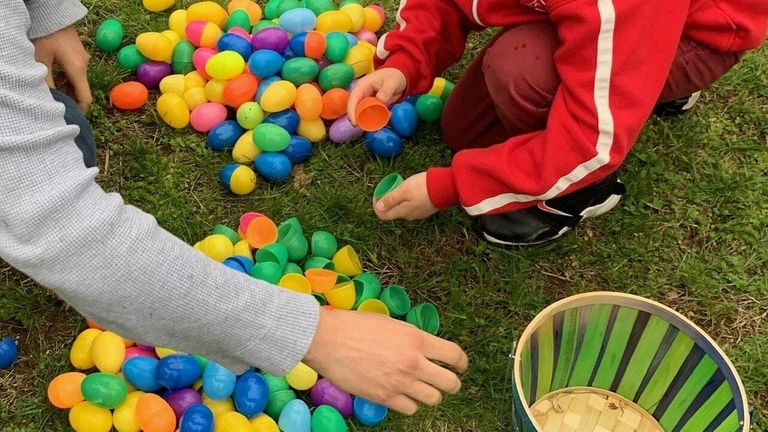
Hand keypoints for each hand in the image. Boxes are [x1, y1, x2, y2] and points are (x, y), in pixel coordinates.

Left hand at [32, 26, 91, 110]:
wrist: (53, 15)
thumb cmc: (46, 37)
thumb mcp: (41, 61)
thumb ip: (46, 82)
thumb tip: (49, 100)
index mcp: (77, 70)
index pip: (85, 98)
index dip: (80, 110)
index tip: (73, 118)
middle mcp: (84, 66)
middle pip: (81, 89)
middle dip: (71, 99)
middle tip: (58, 104)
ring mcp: (83, 59)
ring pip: (78, 80)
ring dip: (67, 87)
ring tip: (52, 90)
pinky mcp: (79, 53)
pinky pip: (76, 71)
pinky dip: (68, 78)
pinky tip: (55, 76)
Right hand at [304, 308, 467, 414]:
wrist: (327, 339)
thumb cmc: (355, 326)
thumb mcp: (391, 323)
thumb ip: (412, 337)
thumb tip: (424, 348)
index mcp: (417, 339)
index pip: (454, 355)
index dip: (462, 362)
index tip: (460, 366)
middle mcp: (413, 362)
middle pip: (450, 383)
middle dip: (452, 383)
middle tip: (446, 381)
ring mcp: (400, 382)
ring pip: (433, 399)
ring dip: (430, 394)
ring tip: (422, 389)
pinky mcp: (384, 397)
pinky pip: (411, 409)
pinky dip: (410, 404)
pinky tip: (403, 395)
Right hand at [347, 68, 406, 124]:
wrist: (399, 77)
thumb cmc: (394, 76)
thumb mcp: (392, 82)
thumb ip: (386, 90)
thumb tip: (380, 100)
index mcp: (363, 86)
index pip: (353, 99)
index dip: (351, 111)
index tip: (354, 123)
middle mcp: (362, 93)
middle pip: (355, 108)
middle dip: (358, 119)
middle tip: (367, 128)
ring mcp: (366, 100)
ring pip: (362, 113)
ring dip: (368, 120)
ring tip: (377, 126)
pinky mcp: (371, 105)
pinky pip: (370, 114)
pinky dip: (375, 119)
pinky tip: (383, 121)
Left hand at [373, 172, 438, 220]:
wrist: (445, 187)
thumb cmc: (423, 187)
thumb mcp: (403, 190)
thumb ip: (390, 199)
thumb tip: (379, 207)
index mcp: (402, 212)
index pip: (383, 215)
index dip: (377, 205)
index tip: (378, 194)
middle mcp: (410, 216)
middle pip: (393, 211)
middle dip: (387, 200)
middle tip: (389, 187)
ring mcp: (419, 213)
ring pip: (403, 208)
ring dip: (398, 199)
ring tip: (401, 186)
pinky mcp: (426, 209)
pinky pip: (412, 206)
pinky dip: (407, 199)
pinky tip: (412, 190)